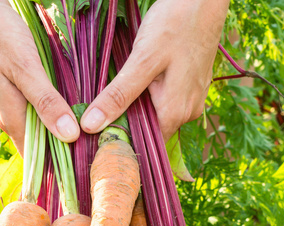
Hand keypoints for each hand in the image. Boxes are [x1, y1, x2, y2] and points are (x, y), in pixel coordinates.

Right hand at [0, 0, 79, 154]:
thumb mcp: (25, 68)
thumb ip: (46, 103)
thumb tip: (69, 136)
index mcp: (12, 119)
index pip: (37, 159)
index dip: (59, 168)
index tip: (83, 173)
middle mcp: (6, 118)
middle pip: (38, 147)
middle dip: (62, 154)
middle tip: (91, 158)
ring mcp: (4, 106)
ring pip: (35, 130)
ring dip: (56, 136)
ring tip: (84, 140)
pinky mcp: (7, 92)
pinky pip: (31, 114)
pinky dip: (48, 117)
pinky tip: (64, 113)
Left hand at [80, 0, 229, 142]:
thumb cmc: (176, 24)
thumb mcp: (142, 61)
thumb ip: (118, 96)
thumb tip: (91, 125)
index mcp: (175, 113)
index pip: (144, 144)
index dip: (121, 141)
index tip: (97, 136)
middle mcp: (187, 113)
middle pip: (150, 131)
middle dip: (126, 124)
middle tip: (100, 114)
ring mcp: (192, 100)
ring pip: (157, 115)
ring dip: (137, 108)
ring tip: (116, 96)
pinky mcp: (192, 87)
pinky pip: (166, 101)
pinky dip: (149, 97)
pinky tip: (138, 83)